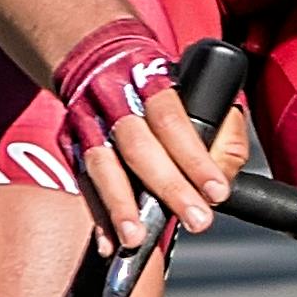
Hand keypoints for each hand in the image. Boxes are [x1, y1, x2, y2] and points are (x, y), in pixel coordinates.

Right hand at [46, 17, 235, 249]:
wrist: (98, 56)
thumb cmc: (160, 85)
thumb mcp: (201, 90)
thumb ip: (224, 131)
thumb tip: (226, 177)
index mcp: (150, 82)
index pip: (172, 120)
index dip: (194, 158)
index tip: (217, 191)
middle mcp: (114, 99)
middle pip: (138, 147)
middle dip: (168, 188)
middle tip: (195, 220)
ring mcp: (88, 121)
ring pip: (101, 165)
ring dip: (119, 205)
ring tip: (137, 238)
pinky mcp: (70, 141)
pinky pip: (82, 181)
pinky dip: (96, 213)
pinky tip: (108, 239)